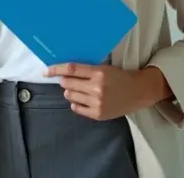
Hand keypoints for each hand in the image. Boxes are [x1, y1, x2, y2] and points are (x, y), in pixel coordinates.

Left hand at [45, 63, 167, 120]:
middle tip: (69, 81)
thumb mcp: (104, 68)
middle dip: (65, 81)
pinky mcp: (98, 114)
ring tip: (80, 90)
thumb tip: (63, 73)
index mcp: (99, 73)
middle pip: (68, 83)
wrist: (138, 92)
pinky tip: (82, 99)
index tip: (45, 71)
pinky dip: (75, 103)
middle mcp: (97, 88)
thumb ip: (86, 70)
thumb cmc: (120, 77)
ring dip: (70, 92)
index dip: (56, 69)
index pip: (71, 69)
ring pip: (70, 96)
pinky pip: (76, 108)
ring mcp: (97, 102)